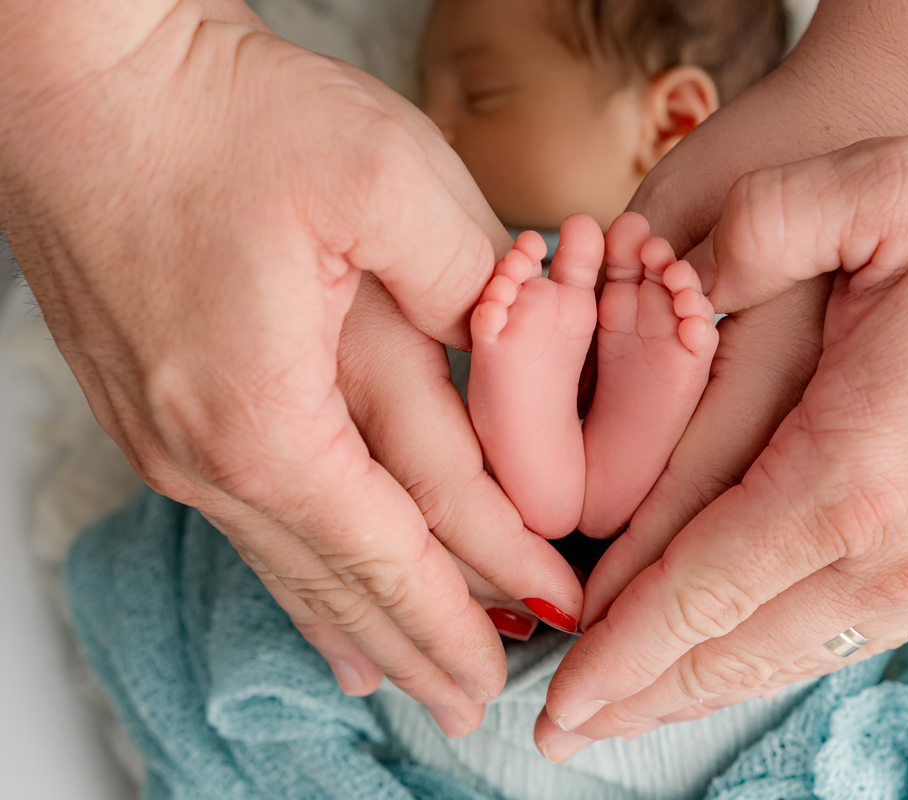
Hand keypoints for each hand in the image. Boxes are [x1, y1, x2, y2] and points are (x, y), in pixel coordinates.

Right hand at [0, 2, 577, 734]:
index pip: (399, 546)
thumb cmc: (219, 116)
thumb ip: (468, 285)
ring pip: (288, 563)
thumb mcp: (381, 178)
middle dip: (419, 643)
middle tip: (472, 704)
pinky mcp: (159, 409)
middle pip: (341, 578)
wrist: (83, 76)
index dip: (475, 597)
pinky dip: (296, 577)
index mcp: (269, 417)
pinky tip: (311, 609)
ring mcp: (172, 439)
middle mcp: (209, 454)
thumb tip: (517, 349)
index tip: (539, 632)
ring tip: (403, 682)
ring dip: (356, 626)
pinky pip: (247, 525)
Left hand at [535, 138, 907, 757]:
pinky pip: (838, 638)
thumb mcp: (891, 186)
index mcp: (851, 463)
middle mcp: (889, 544)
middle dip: (638, 693)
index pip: (699, 583)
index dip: (620, 645)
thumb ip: (764, 225)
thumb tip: (674, 280)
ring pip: (784, 657)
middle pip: (731, 646)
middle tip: (562, 726)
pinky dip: (766, 663)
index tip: (559, 693)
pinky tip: (730, 667)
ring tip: (627, 715)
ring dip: (696, 692)